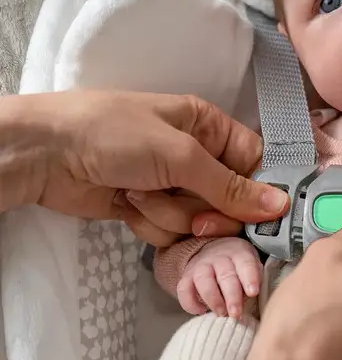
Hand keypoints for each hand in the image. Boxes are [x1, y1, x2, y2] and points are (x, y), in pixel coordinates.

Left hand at [0, 91, 288, 243]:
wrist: (43, 154)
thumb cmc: (115, 135)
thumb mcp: (180, 155)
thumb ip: (231, 186)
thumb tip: (280, 205)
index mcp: (211, 128)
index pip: (257, 164)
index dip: (260, 193)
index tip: (259, 218)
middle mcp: (197, 156)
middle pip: (231, 202)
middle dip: (208, 212)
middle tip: (193, 216)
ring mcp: (173, 185)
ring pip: (200, 221)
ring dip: (170, 216)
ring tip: (138, 193)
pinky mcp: (150, 209)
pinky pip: (171, 232)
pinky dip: (150, 224)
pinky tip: (126, 205)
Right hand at [177, 238, 262, 317]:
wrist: (213, 251)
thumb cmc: (238, 265)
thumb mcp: (251, 264)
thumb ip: (255, 277)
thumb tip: (256, 296)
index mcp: (239, 253)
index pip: (245, 263)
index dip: (249, 278)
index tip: (253, 292)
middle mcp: (219, 257)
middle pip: (225, 275)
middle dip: (231, 296)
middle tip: (236, 313)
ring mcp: (201, 266)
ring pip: (204, 281)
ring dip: (213, 300)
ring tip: (221, 314)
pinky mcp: (186, 276)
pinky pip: (184, 290)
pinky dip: (190, 303)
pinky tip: (200, 311)